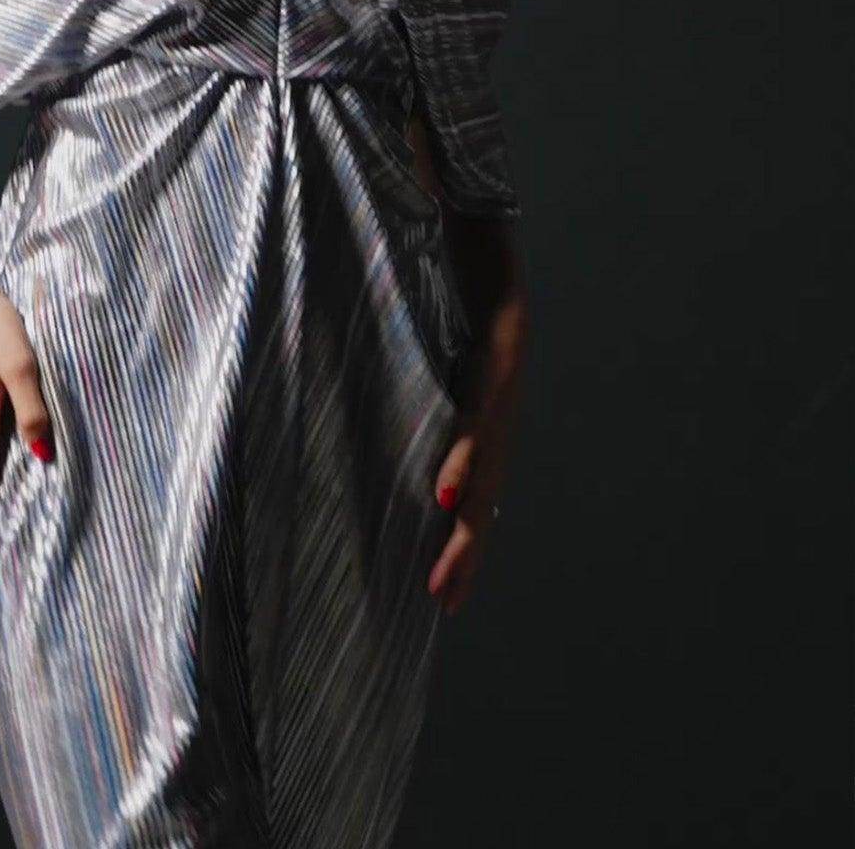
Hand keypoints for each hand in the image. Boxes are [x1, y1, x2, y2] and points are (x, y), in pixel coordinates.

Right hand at [427, 341, 521, 614]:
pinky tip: (444, 499)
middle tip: (444, 603)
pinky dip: (459, 473)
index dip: (463, 562)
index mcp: (486, 464)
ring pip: (477, 496)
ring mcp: (493, 436)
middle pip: (479, 521)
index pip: (475, 524)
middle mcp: (494, 459)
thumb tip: (427, 486)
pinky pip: (471, 445)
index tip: (447, 604)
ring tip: (444, 575)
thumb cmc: (476, 373)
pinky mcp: (486, 406)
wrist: (503, 326)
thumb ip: (447, 453)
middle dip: (462, 564)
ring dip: (461, 536)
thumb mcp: (457, 419)